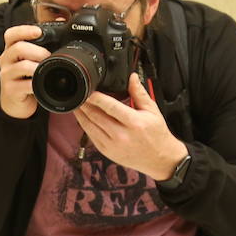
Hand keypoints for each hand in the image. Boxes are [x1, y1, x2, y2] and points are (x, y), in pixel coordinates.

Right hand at [0, 24, 48, 119]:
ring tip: (47, 70)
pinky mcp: (10, 90)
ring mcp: (6, 75)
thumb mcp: (31, 58)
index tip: (39, 32)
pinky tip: (42, 85)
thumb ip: (43, 41)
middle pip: (18, 48)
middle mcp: (6, 60)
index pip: (11, 34)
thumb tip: (61, 19)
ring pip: (22, 66)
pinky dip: (36, 84)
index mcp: (11, 49)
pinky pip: (25, 85)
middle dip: (38, 51)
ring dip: (38, 67)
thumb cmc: (26, 77)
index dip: (24, 30)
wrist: (16, 103)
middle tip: (49, 57)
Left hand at [72, 73, 186, 179]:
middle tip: (79, 94)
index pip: (110, 107)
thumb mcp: (152, 111)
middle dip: (85, 104)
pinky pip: (90, 136)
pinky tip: (83, 117)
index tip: (89, 90)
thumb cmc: (156, 134)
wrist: (158, 159)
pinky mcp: (106, 152)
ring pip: (89, 126)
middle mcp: (121, 135)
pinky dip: (85, 125)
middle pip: (96, 116)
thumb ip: (139, 93)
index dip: (96, 97)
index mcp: (134, 123)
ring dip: (81, 114)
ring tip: (77, 103)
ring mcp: (112, 145)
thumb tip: (131, 77)